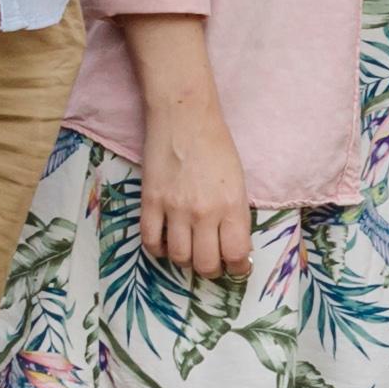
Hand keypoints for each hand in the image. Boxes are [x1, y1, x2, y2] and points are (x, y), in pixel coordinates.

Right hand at [139, 98, 257, 283]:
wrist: (184, 117)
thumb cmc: (216, 145)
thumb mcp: (237, 181)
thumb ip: (235, 214)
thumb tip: (234, 245)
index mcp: (231, 206)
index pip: (236, 255)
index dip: (238, 268)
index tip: (237, 268)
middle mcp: (204, 213)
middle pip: (206, 264)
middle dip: (212, 270)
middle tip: (213, 263)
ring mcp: (174, 209)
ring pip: (179, 258)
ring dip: (186, 262)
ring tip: (190, 252)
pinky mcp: (150, 202)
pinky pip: (151, 241)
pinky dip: (159, 249)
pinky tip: (166, 244)